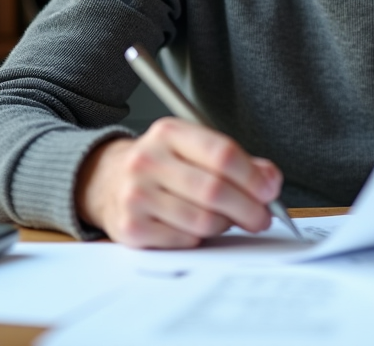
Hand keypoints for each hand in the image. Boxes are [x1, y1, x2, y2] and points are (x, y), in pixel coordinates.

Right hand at [75, 117, 282, 247]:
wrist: (104, 180)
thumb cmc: (160, 164)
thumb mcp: (193, 148)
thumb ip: (236, 161)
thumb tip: (269, 180)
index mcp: (169, 133)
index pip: (222, 154)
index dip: (253, 176)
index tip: (269, 190)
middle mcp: (148, 160)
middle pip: (215, 190)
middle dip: (249, 209)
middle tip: (261, 217)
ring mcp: (136, 195)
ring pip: (203, 220)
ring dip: (225, 224)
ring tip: (226, 219)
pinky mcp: (130, 228)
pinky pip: (185, 240)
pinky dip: (200, 238)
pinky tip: (196, 227)